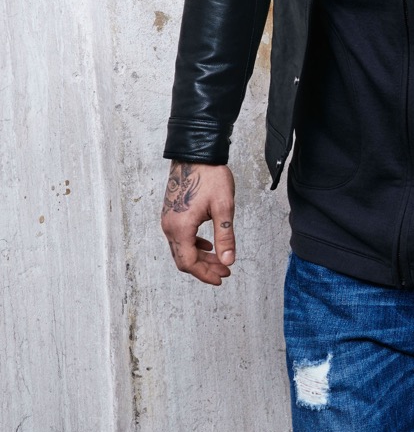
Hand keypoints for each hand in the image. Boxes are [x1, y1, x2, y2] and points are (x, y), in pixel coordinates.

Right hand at [161, 161, 235, 285]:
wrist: (196, 154)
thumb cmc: (210, 177)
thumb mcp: (223, 208)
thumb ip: (225, 237)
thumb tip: (228, 261)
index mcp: (180, 228)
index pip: (189, 263)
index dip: (205, 274)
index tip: (222, 277)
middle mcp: (169, 226)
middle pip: (183, 259)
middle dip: (204, 268)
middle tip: (224, 271)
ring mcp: (168, 220)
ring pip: (181, 249)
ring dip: (200, 257)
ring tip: (220, 260)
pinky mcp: (171, 214)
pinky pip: (179, 238)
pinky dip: (194, 246)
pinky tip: (208, 245)